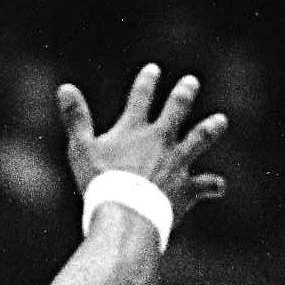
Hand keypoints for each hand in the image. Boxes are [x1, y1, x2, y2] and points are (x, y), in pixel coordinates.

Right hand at [58, 63, 227, 222]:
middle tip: (191, 83)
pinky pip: (204, 185)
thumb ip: (75, 119)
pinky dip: (212, 185)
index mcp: (135, 129)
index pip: (142, 97)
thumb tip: (64, 88)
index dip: (147, 82)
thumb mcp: (81, 150)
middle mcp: (160, 140)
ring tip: (221, 121)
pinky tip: (219, 186)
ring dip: (211, 129)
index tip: (154, 70)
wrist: (128, 215)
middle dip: (184, 94)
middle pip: (177, 109)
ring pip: (200, 139)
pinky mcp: (186, 188)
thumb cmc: (101, 185)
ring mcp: (177, 162)